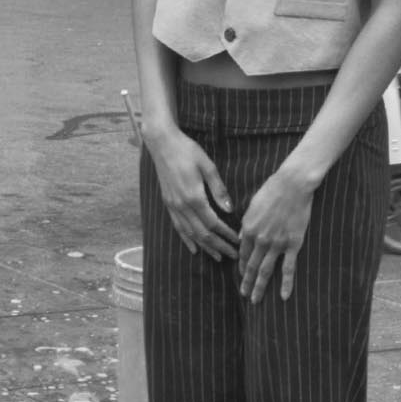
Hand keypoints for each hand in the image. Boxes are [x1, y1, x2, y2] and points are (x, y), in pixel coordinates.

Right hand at [146, 127, 236, 260]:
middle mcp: (182, 206)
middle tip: (233, 256)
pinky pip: (178, 227)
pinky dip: (186, 240)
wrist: (163, 144)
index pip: (213, 223)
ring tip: (217, 257)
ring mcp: (173, 207)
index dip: (226, 235)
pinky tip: (194, 249)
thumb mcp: (208, 167)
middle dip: (219, 246)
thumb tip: (230, 209)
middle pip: (202, 234)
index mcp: (194, 197)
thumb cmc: (188, 151)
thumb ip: (219, 190)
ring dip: (205, 247)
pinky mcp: (168, 204)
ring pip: (190, 234)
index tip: (237, 242)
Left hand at [237, 161, 316, 303]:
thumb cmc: (272, 190)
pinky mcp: (293, 244)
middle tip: (244, 295)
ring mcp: (276, 244)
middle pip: (251, 266)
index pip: (242, 253)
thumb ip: (246, 224)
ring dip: (259, 287)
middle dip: (247, 283)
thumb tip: (241, 238)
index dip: (241, 266)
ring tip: (255, 300)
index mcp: (248, 229)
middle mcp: (260, 240)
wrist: (292, 185)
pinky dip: (285, 284)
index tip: (241, 276)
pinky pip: (288, 268)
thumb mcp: (252, 205)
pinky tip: (283, 297)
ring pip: (265, 271)